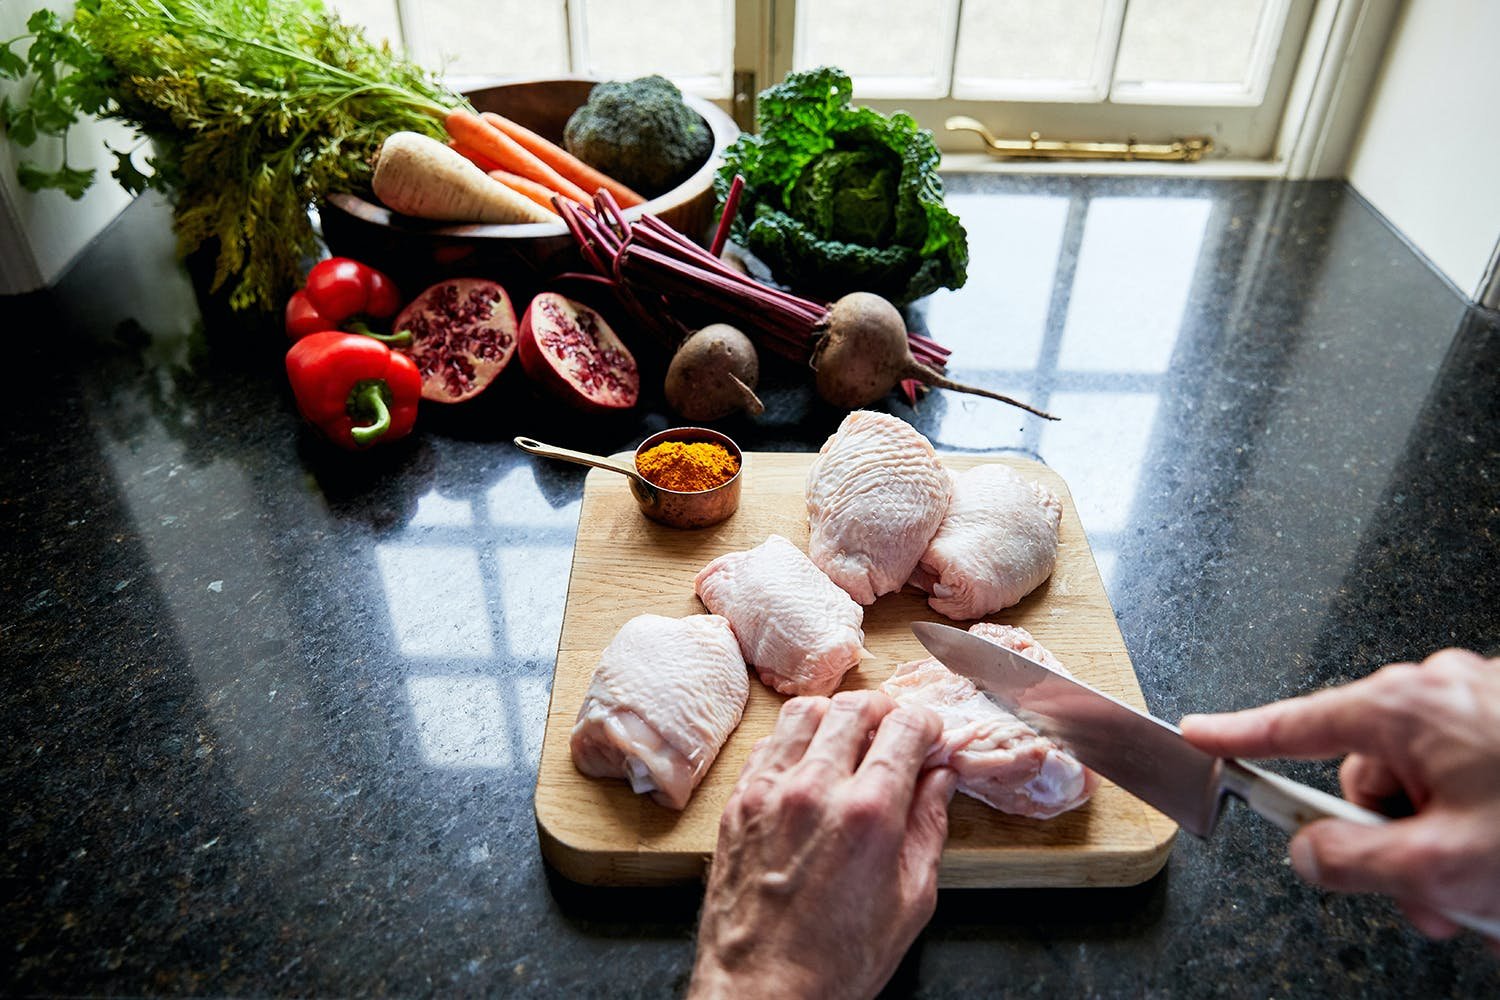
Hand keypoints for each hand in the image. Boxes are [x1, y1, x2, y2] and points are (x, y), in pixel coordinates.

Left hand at [688, 690, 957, 999]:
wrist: (763, 991)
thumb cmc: (840, 960)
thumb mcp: (911, 899)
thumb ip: (929, 826)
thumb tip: (940, 778)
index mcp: (868, 812)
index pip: (904, 725)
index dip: (925, 724)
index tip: (929, 738)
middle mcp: (814, 788)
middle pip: (854, 706)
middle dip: (883, 713)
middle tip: (894, 735)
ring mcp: (768, 791)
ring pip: (805, 711)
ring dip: (835, 718)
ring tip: (850, 744)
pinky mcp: (738, 802)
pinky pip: (768, 743)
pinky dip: (794, 742)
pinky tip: (809, 768)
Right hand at [1180, 648, 1499, 946]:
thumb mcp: (1438, 862)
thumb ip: (1351, 859)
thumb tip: (1309, 853)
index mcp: (1406, 706)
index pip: (1293, 725)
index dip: (1237, 736)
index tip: (1197, 734)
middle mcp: (1436, 691)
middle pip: (1366, 774)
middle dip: (1386, 841)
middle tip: (1427, 894)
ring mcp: (1478, 703)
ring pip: (1420, 785)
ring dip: (1436, 841)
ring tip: (1481, 889)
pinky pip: (1462, 778)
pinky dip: (1472, 824)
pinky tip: (1499, 864)